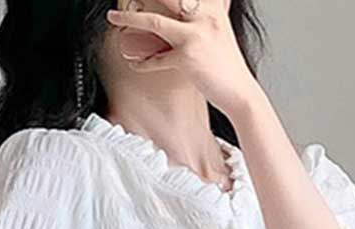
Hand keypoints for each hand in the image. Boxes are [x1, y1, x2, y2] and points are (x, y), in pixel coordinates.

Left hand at [105, 1, 261, 118]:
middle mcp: (205, 15)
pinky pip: (157, 58)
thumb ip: (202, 18)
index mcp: (212, 6)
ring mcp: (196, 35)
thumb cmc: (227, 67)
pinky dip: (144, 61)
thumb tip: (184, 11)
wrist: (241, 93)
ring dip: (128, 19)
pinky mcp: (187, 57)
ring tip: (113, 17)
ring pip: (154, 22)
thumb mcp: (218, 32)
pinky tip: (135, 62)